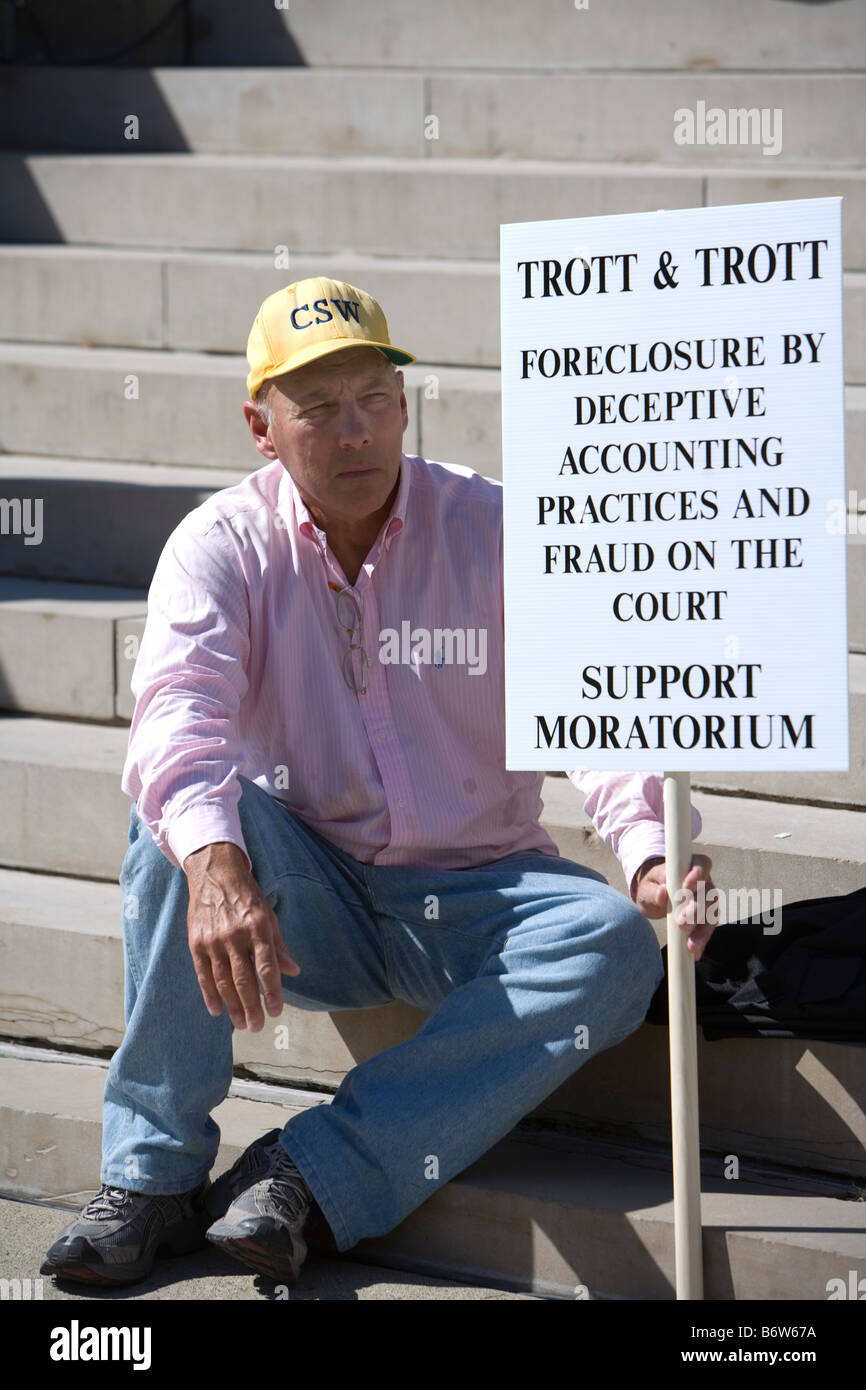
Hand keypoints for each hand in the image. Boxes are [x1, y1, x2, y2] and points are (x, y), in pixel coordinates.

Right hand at [184, 842, 299, 1030]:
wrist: (214, 873)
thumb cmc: (246, 896)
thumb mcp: (268, 915)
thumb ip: (278, 946)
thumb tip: (293, 971)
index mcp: (257, 927)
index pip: (266, 967)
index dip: (272, 992)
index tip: (276, 1011)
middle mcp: (235, 935)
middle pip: (244, 979)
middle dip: (252, 1006)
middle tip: (257, 1027)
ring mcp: (213, 940)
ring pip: (223, 981)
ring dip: (233, 1006)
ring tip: (241, 1024)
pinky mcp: (196, 942)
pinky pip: (203, 974)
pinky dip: (210, 994)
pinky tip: (217, 1010)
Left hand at [632, 853, 716, 960]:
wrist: (655, 896)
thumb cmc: (652, 887)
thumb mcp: (647, 888)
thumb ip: (654, 891)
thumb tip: (662, 892)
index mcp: (688, 867)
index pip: (700, 864)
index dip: (697, 874)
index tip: (686, 887)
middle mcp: (703, 881)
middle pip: (707, 892)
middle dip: (696, 909)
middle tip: (682, 922)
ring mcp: (707, 899)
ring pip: (712, 912)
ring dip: (702, 929)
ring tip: (691, 944)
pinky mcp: (707, 916)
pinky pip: (708, 927)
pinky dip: (702, 939)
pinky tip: (695, 950)